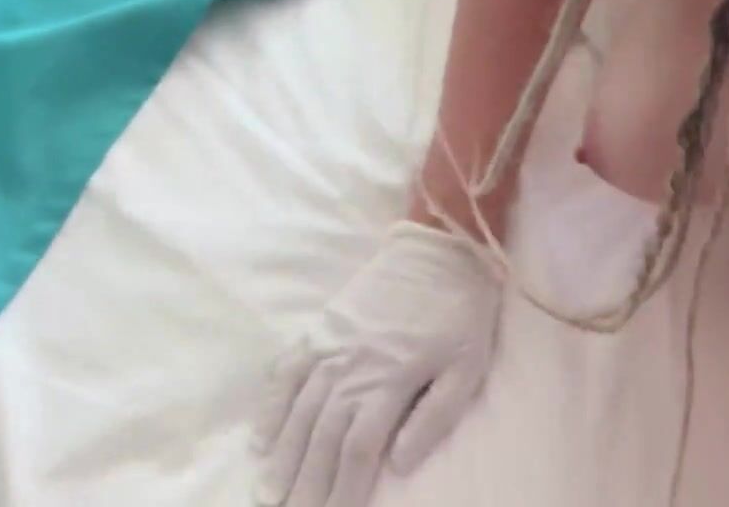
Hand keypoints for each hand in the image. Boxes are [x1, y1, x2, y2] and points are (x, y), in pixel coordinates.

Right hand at [254, 223, 502, 505]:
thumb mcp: (467, 366)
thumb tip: (399, 464)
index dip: (340, 491)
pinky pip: (284, 374)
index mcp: (389, 382)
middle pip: (319, 441)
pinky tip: (261, 440)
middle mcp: (349, 369)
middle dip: (303, 486)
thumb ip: (434, 417)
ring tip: (267, 495)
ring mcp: (327, 348)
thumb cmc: (461, 311)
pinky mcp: (318, 329)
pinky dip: (270, 409)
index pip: (356, 452)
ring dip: (280, 459)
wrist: (439, 246)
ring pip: (296, 414)